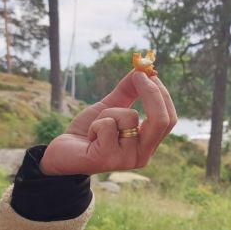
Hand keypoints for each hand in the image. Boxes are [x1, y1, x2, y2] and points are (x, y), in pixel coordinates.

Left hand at [40, 70, 176, 175]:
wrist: (62, 154)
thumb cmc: (88, 133)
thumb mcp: (110, 108)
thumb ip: (128, 91)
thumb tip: (144, 70)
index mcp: (147, 144)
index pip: (168, 119)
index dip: (161, 94)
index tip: (148, 74)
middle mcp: (142, 155)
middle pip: (162, 120)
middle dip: (151, 93)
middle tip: (138, 75)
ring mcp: (126, 159)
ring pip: (129, 117)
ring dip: (109, 112)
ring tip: (98, 126)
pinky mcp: (108, 159)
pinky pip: (108, 125)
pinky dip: (96, 124)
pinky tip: (90, 137)